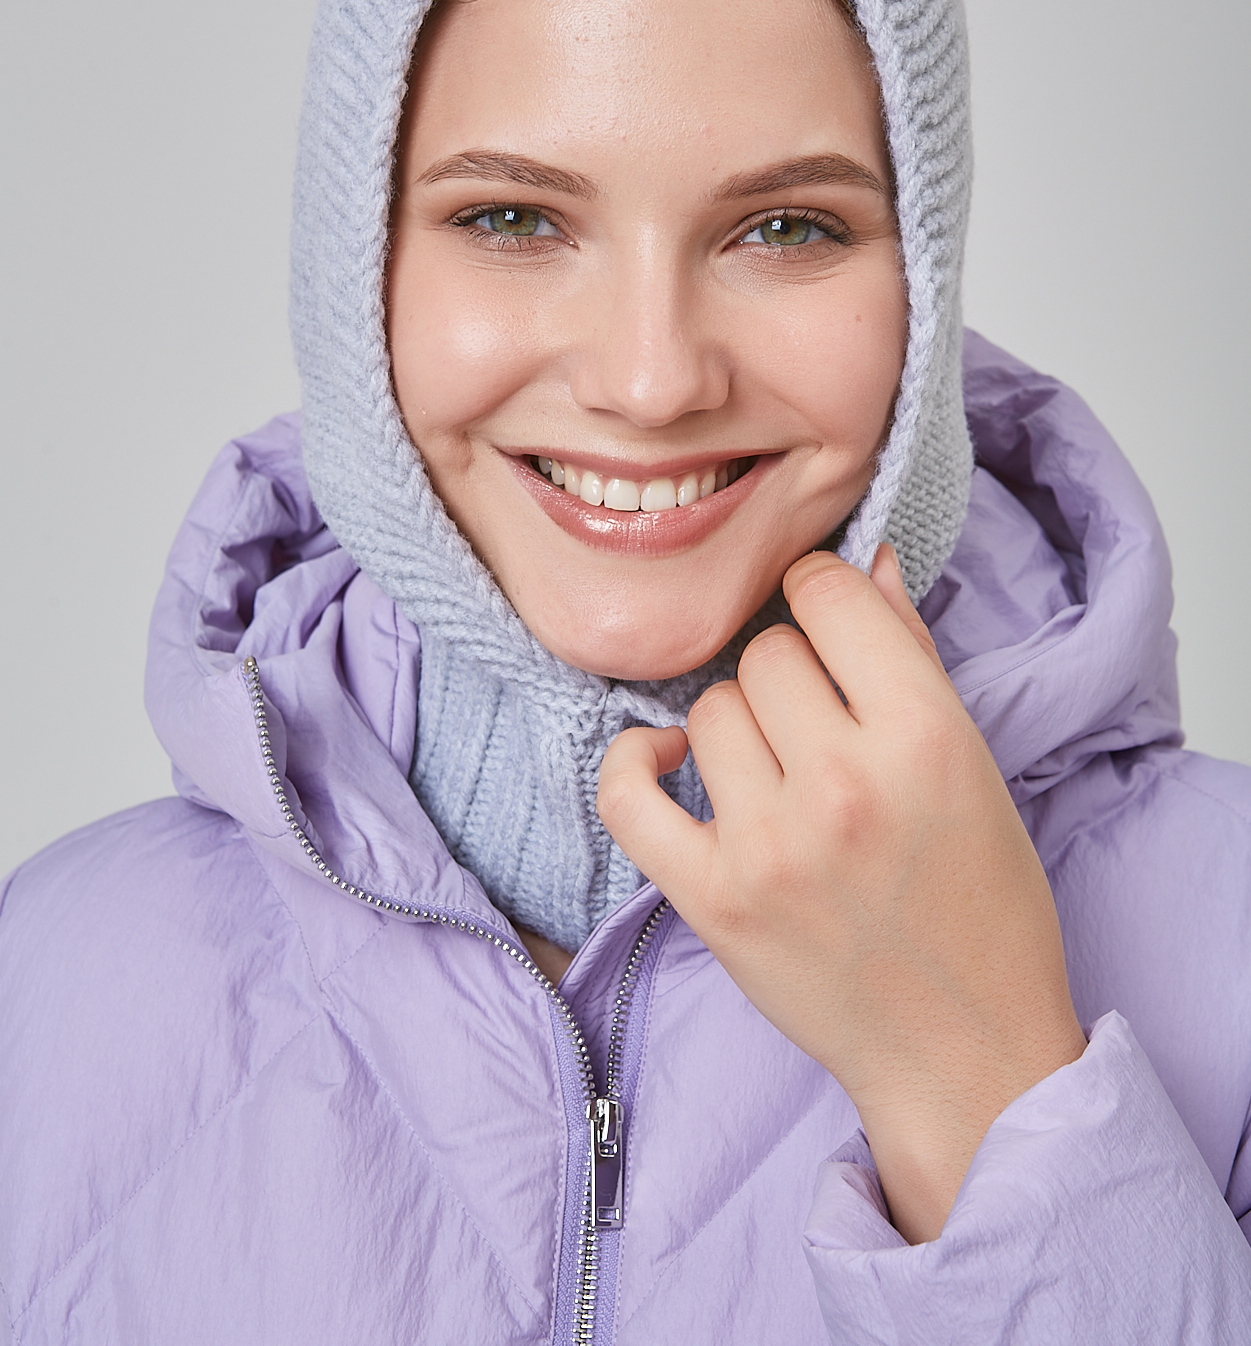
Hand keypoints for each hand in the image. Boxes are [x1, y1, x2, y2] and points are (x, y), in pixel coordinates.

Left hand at [597, 545, 1085, 1242]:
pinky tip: (667, 760)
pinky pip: (626, 793)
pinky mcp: (712, 899)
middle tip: (819, 729)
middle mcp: (843, 783)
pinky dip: (634, 763)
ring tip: (778, 776)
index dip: (823, 596)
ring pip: (708, 711)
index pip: (829, 595)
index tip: (826, 625)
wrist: (963, 1049)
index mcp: (925, 736)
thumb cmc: (983, 902)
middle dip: (791, 677)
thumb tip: (861, 561)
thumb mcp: (974, 766)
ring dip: (737, 730)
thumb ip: (911, 655)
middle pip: (766, 654)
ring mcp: (770, 844)